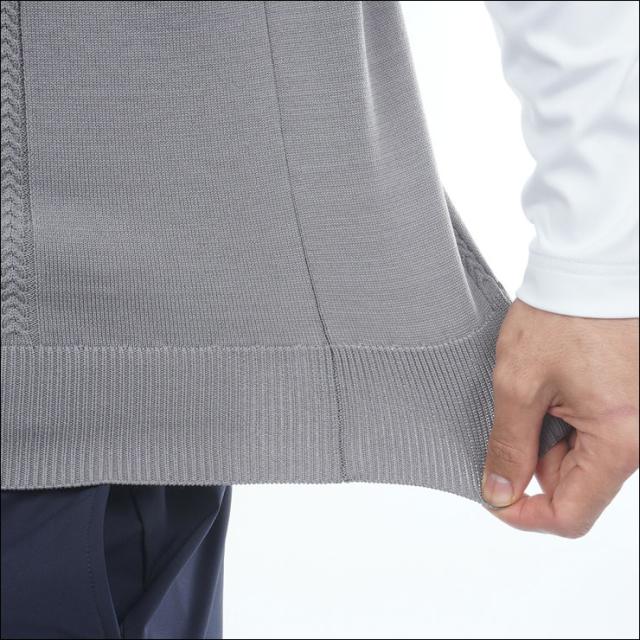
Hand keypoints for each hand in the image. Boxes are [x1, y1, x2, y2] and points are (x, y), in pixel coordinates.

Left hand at [482, 299, 638, 536]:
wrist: (591, 270)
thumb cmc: (561, 316)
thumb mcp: (518, 384)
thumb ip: (509, 445)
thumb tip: (500, 492)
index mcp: (619, 440)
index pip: (572, 514)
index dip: (526, 514)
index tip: (493, 496)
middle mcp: (638, 438)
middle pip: (575, 487)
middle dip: (531, 465)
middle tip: (507, 419)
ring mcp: (635, 422)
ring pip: (580, 460)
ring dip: (544, 439)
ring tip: (530, 393)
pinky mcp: (628, 406)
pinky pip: (591, 435)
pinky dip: (559, 422)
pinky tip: (545, 390)